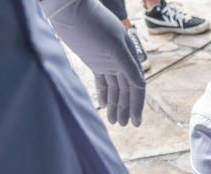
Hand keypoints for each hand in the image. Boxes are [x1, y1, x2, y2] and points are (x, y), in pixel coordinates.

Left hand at [43, 0, 145, 125]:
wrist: (69, 9)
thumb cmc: (92, 24)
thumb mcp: (113, 45)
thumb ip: (127, 65)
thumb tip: (141, 84)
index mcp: (129, 57)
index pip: (137, 86)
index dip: (137, 104)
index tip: (135, 121)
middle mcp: (121, 61)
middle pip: (126, 90)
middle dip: (126, 108)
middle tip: (123, 125)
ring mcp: (108, 62)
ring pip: (115, 88)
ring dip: (115, 104)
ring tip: (114, 121)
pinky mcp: (95, 61)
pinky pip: (103, 82)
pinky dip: (104, 94)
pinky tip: (104, 106)